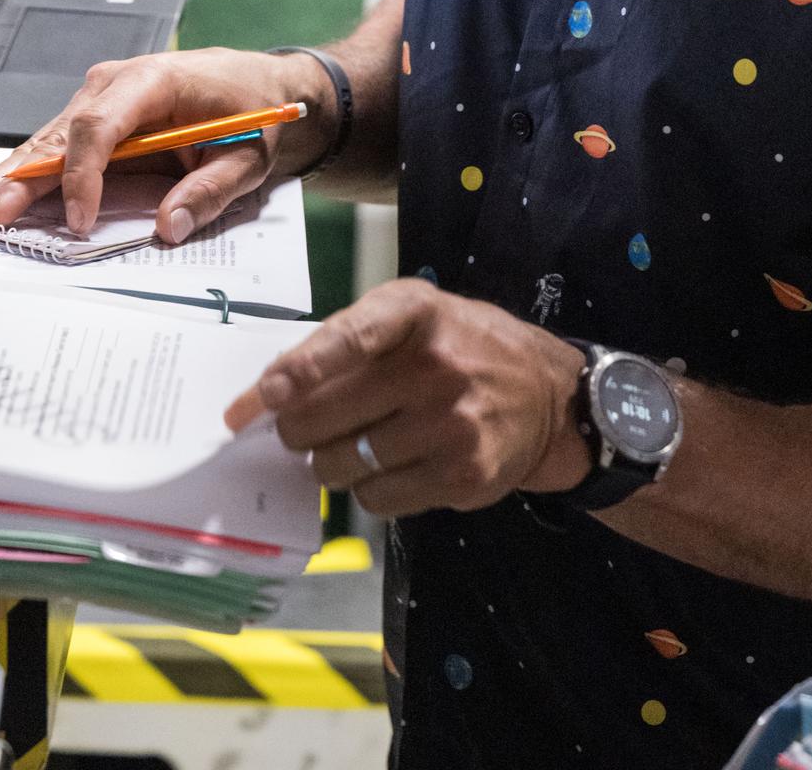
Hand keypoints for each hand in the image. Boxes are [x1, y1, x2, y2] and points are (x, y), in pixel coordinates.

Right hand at [0, 46, 333, 243]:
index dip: (83, 175)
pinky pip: (57, 146)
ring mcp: (101, 96)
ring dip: (10, 175)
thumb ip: (210, 192)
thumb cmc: (254, 114)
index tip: (78, 220)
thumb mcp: (249, 158)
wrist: (261, 87)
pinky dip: (24, 171)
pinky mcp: (97, 115)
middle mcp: (118, 82)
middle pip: (60, 134)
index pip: (101, 125)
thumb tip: (169, 227)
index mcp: (155, 80)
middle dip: (22, 176)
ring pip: (48, 140)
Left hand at [224, 278, 589, 515]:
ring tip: (351, 445)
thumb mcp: (414, 315)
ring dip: (330, 462)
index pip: (350, 338)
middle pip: (327, 416)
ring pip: (343, 465)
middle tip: (301, 429)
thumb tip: (262, 398)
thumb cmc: (462, 346)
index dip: (302, 368)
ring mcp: (451, 425)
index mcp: (416, 313)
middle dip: (297, 429)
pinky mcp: (461, 475)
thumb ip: (344, 341)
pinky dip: (365, 489)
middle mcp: (435, 366)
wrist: (548, 396)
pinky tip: (387, 466)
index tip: (268, 394)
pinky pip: (377, 499)